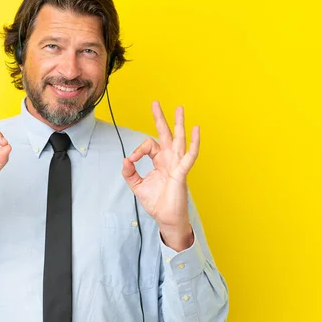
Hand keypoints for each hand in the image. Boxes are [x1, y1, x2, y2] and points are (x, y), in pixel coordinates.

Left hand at [121, 102, 198, 250]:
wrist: (166, 218)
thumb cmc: (156, 202)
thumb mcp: (137, 186)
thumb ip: (130, 172)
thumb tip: (126, 159)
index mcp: (159, 160)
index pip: (148, 145)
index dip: (138, 150)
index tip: (131, 160)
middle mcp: (169, 159)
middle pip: (165, 134)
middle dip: (160, 118)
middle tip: (156, 103)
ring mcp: (177, 164)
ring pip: (179, 139)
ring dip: (179, 123)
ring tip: (180, 108)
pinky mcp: (182, 172)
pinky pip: (190, 155)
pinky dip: (194, 142)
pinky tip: (196, 129)